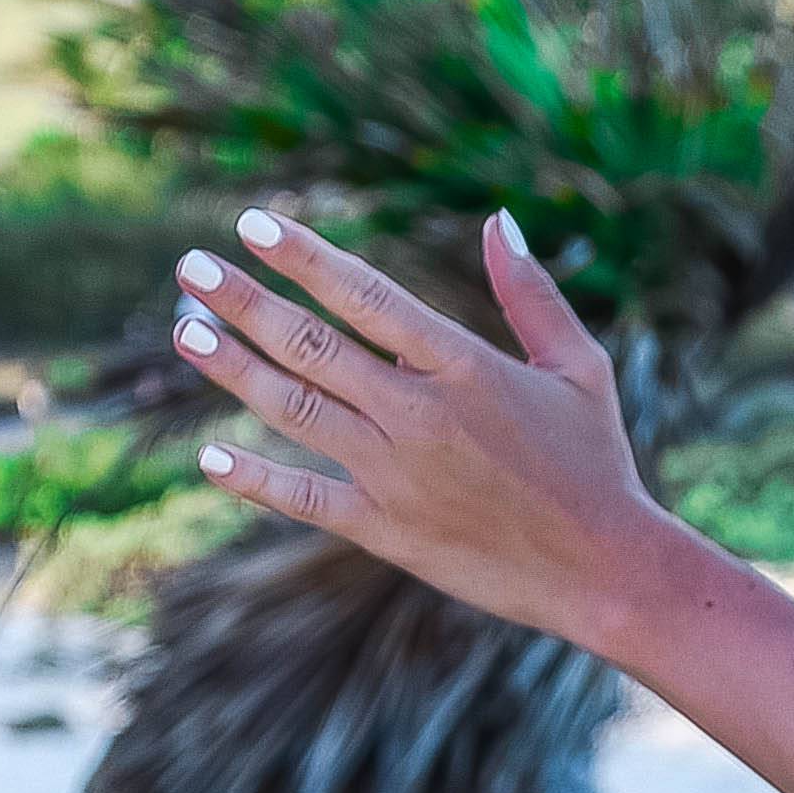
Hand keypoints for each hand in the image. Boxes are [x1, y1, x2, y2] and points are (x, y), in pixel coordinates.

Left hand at [170, 207, 702, 653]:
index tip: (253, 223)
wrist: (608, 572)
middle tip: (191, 267)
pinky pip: (303, 499)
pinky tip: (209, 454)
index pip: (367, 296)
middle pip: (312, 344)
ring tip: (185, 330)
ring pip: (294, 408)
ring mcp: (397, 474)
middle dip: (244, 301)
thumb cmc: (597, 464)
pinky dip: (254, 478)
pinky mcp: (387, 531)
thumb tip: (499, 220)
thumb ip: (530, 295)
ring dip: (232, 368)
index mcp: (465, 366)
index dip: (304, 257)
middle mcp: (421, 413)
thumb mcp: (580, 368)